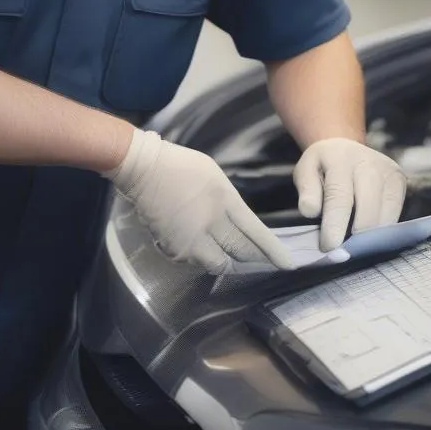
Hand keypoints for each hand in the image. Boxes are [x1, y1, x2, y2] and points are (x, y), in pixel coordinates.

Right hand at [105, 129, 294, 273]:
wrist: (143, 169)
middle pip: (240, 253)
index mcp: (224, 201)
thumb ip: (230, 203)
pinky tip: (203, 245)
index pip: (255, 233)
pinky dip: (204, 257)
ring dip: (227, 260)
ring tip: (230, 252)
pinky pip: (196, 262)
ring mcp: (190, 240)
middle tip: (264, 262)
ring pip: (218, 263)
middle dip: (254, 259)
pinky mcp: (173, 249)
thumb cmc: (182, 166)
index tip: (287, 263)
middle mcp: (210, 224)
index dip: (273, 251)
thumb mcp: (216, 177)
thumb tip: (239, 224)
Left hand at [293, 138, 406, 251]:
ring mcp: (389, 171)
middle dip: (355, 237)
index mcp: (341, 158)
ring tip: (352, 241)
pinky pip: (394, 216)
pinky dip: (380, 230)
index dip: (334, 225)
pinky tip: (366, 233)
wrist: (345, 149)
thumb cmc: (323, 167)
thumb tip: (310, 211)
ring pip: (384, 217)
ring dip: (368, 237)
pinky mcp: (400, 181)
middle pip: (368, 210)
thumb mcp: (305, 172)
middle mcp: (369, 162)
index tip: (329, 247)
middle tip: (341, 251)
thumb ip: (307, 192)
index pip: (340, 197)